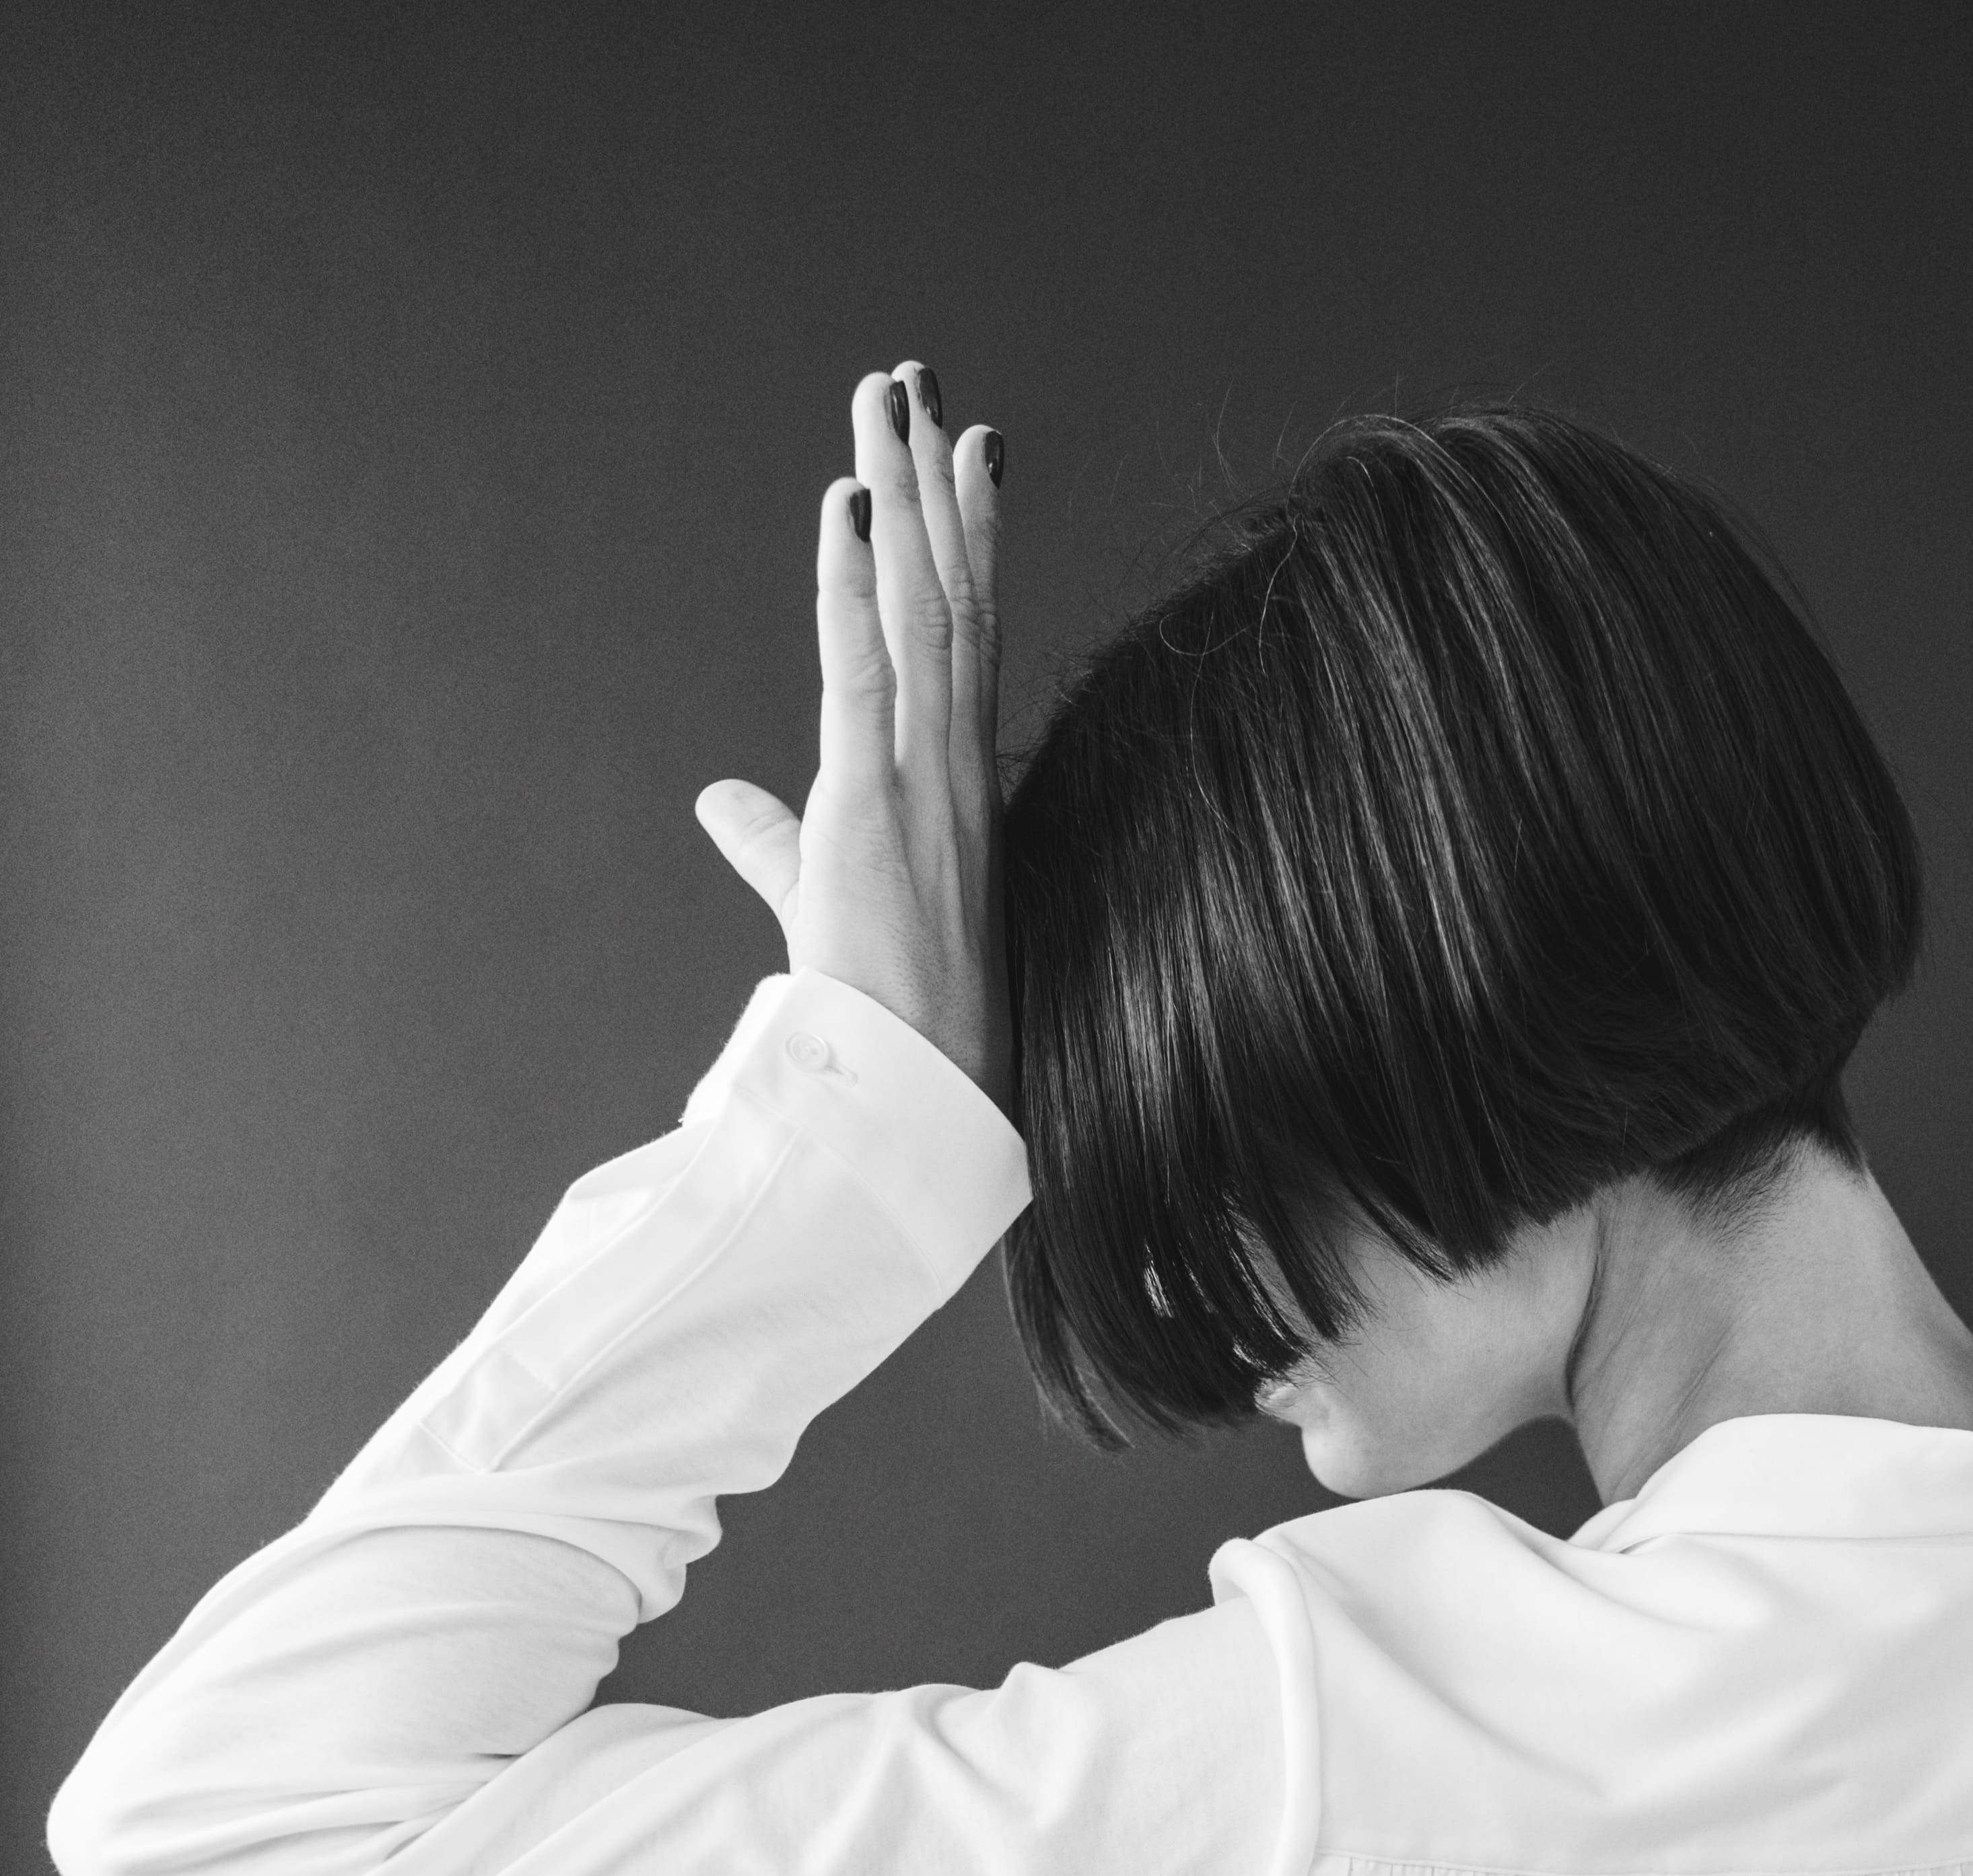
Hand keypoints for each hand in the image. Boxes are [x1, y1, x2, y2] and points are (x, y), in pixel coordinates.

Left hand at [695, 357, 1010, 1111]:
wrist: (915, 1108)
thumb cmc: (889, 1021)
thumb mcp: (821, 903)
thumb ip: (775, 839)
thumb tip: (720, 800)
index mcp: (955, 790)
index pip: (965, 639)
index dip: (965, 540)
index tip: (966, 452)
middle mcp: (957, 773)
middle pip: (952, 597)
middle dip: (939, 485)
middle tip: (923, 383)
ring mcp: (926, 788)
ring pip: (923, 609)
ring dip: (906, 495)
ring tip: (894, 396)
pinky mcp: (874, 810)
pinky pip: (863, 673)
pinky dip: (852, 583)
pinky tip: (847, 500)